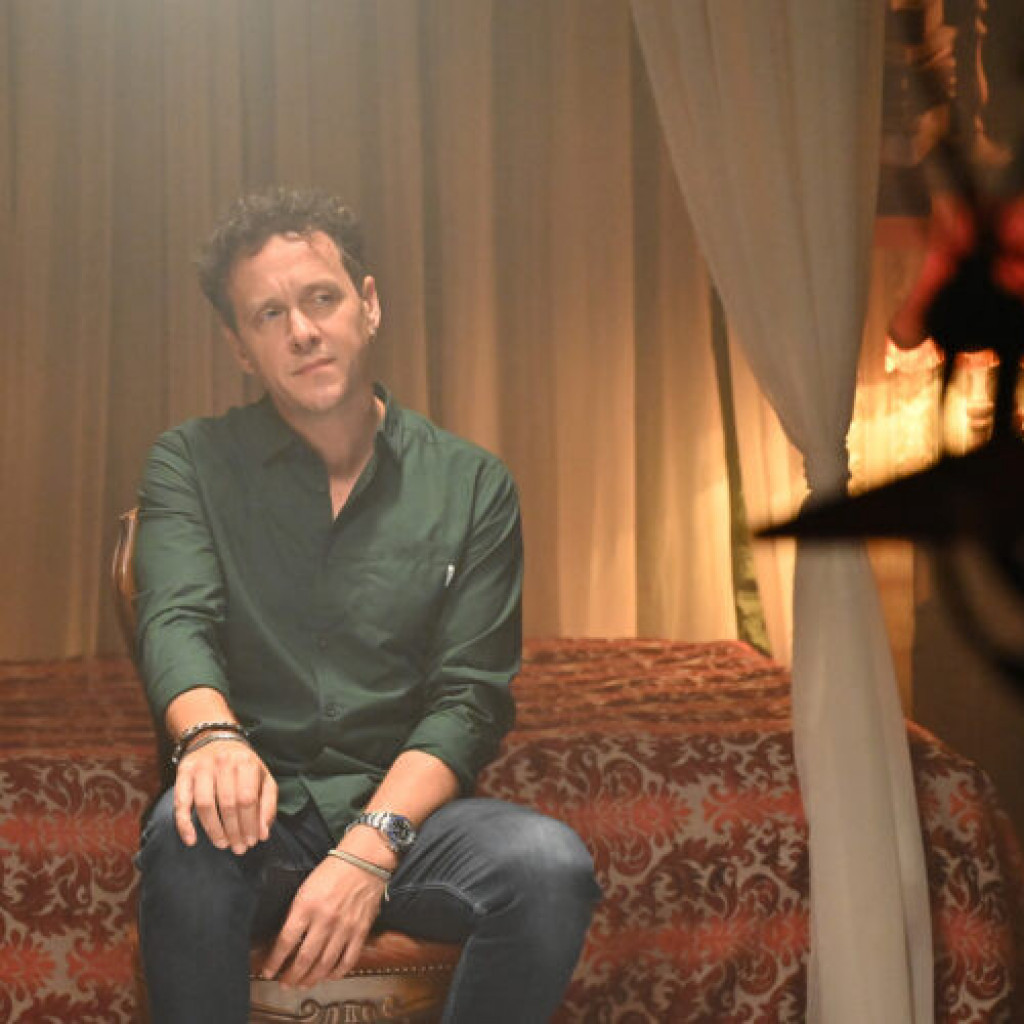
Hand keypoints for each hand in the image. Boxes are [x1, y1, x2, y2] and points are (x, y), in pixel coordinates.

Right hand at [173, 737, 276, 853]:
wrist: (214, 737)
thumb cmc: (242, 765)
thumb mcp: (262, 777)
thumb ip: (267, 804)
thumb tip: (263, 834)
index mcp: (245, 763)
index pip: (247, 799)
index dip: (250, 823)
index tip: (252, 841)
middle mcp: (223, 762)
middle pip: (228, 804)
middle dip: (234, 831)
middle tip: (238, 848)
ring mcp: (201, 768)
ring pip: (205, 805)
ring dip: (213, 830)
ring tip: (222, 844)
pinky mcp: (183, 773)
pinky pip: (181, 802)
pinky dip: (184, 823)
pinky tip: (191, 840)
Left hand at [260, 856, 386, 987]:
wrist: (364, 860)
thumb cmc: (331, 871)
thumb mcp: (305, 888)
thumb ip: (296, 913)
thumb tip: (286, 940)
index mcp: (307, 906)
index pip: (285, 942)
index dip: (274, 961)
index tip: (268, 972)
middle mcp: (325, 920)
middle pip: (304, 959)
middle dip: (291, 976)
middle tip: (284, 984)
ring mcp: (344, 928)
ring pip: (324, 964)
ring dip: (311, 979)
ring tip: (302, 985)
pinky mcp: (360, 931)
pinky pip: (347, 960)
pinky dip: (336, 973)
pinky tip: (328, 976)